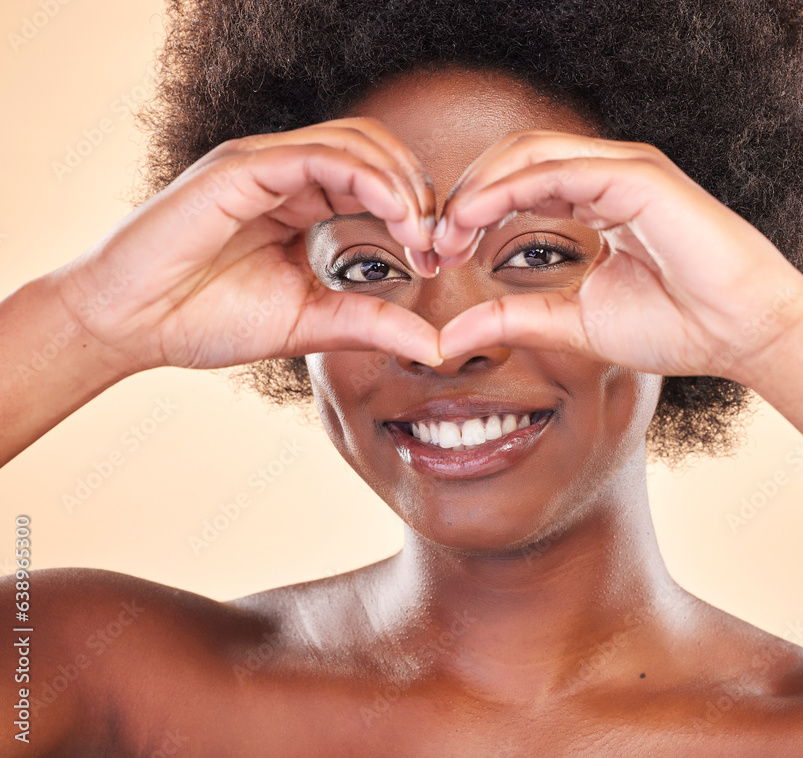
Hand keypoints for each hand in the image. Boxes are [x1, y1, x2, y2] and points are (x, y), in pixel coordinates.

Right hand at [54, 117, 443, 372]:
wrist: (130, 326)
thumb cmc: (206, 320)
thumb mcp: (310, 323)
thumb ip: (372, 323)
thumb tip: (438, 345)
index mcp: (300, 201)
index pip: (377, 178)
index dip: (418, 210)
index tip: (440, 258)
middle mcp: (284, 173)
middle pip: (375, 149)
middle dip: (419, 190)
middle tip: (439, 242)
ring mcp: (261, 165)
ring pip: (353, 142)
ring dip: (400, 181)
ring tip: (420, 230)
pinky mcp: (240, 168)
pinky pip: (315, 154)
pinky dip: (365, 177)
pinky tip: (395, 214)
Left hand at [432, 131, 802, 383]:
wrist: (741, 333)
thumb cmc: (675, 326)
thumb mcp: (574, 323)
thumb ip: (514, 320)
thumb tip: (449, 335)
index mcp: (596, 201)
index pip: (517, 185)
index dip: (470, 214)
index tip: (437, 253)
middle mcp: (606, 176)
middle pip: (514, 160)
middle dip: (465, 196)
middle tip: (431, 240)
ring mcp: (623, 169)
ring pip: (529, 153)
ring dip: (478, 187)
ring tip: (444, 229)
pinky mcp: (638, 175)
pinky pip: (559, 168)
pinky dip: (509, 187)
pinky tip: (474, 217)